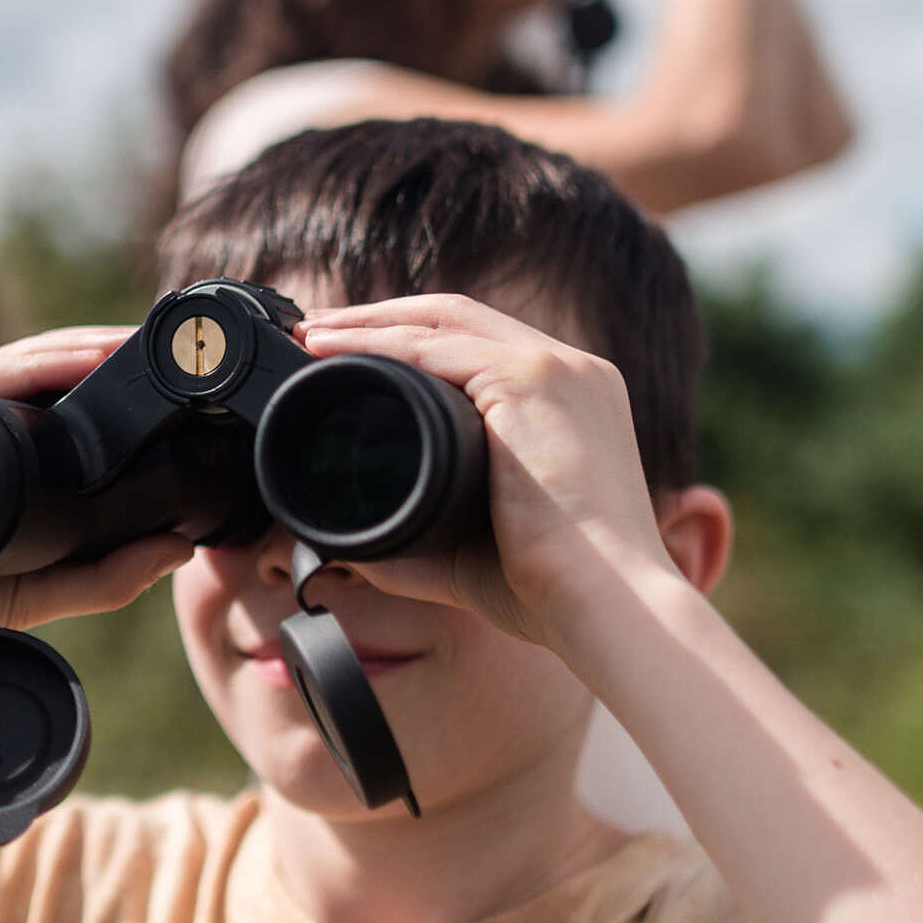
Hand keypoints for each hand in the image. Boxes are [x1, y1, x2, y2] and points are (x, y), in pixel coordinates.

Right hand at [0, 326, 193, 697]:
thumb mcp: (38, 594)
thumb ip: (104, 577)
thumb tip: (179, 547)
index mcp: (5, 459)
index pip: (68, 406)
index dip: (120, 389)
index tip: (179, 382)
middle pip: (46, 373)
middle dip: (106, 356)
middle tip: (167, 350)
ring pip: (15, 366)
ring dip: (74, 352)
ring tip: (128, 349)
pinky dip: (22, 370)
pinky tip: (66, 365)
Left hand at [293, 295, 670, 653]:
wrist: (607, 604)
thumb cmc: (553, 591)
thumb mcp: (473, 552)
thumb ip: (417, 537)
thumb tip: (349, 547)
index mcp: (570, 402)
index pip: (481, 347)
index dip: (413, 342)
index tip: (351, 357)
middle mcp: (572, 371)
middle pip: (460, 318)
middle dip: (383, 318)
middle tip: (319, 331)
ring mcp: (557, 368)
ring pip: (445, 319)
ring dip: (372, 321)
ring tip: (315, 333)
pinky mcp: (534, 379)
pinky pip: (438, 346)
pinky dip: (381, 343)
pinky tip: (336, 349)